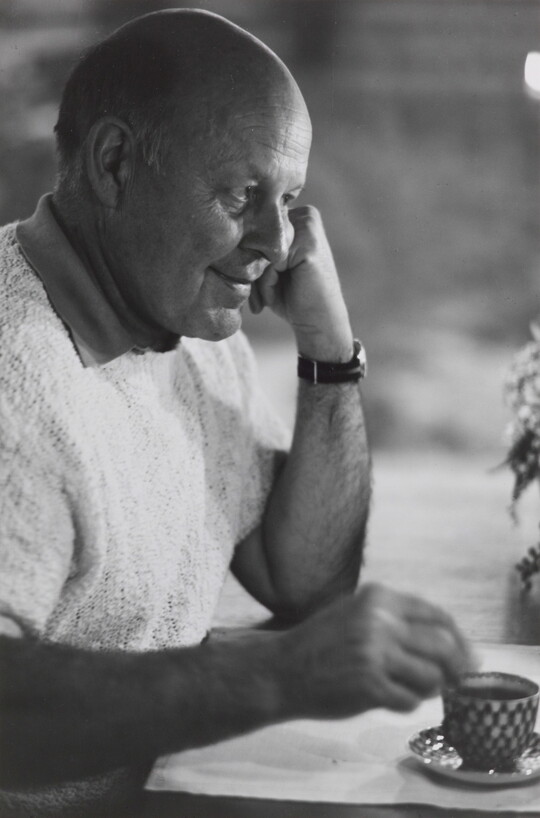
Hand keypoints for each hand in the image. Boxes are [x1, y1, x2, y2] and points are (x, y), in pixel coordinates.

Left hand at [249, 205, 353, 361]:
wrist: (318, 322)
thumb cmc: (291, 296)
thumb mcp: (268, 267)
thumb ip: (254, 247)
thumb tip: (229, 237)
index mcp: (295, 216)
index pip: (254, 227)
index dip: (249, 257)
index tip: (251, 284)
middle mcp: (304, 214)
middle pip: (256, 236)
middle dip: (252, 268)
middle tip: (258, 296)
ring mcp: (308, 225)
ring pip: (261, 249)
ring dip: (258, 278)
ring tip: (267, 296)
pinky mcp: (309, 243)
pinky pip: (270, 261)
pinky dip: (267, 283)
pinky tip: (274, 296)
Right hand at [280, 583, 476, 718]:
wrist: (282, 669)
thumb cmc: (323, 643)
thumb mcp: (358, 612)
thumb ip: (398, 620)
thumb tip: (454, 644)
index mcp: (379, 597)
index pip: (437, 615)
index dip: (459, 638)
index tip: (468, 656)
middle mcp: (380, 621)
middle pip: (443, 646)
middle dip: (457, 668)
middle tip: (456, 681)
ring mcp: (375, 653)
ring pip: (431, 677)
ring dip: (428, 688)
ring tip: (407, 688)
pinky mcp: (370, 686)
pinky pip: (409, 701)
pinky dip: (405, 703)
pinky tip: (386, 697)